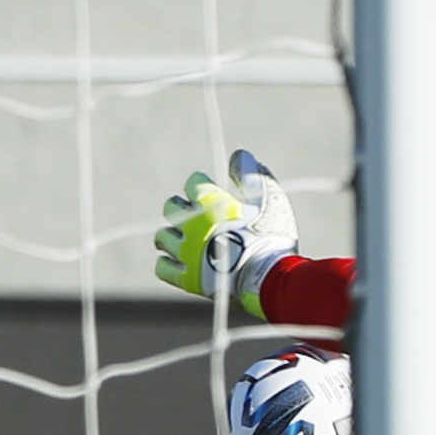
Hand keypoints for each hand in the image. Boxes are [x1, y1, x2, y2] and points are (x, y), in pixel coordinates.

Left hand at [154, 149, 298, 316]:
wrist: (271, 280)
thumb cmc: (273, 238)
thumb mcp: (270, 201)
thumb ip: (253, 176)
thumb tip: (239, 154)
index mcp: (210, 203)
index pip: (193, 184)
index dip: (202, 185)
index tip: (211, 190)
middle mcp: (191, 225)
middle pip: (171, 208)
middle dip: (182, 208)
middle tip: (196, 214)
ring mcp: (186, 253)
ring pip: (162, 237)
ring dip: (172, 235)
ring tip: (185, 239)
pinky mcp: (187, 278)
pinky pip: (163, 267)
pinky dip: (168, 262)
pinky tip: (179, 261)